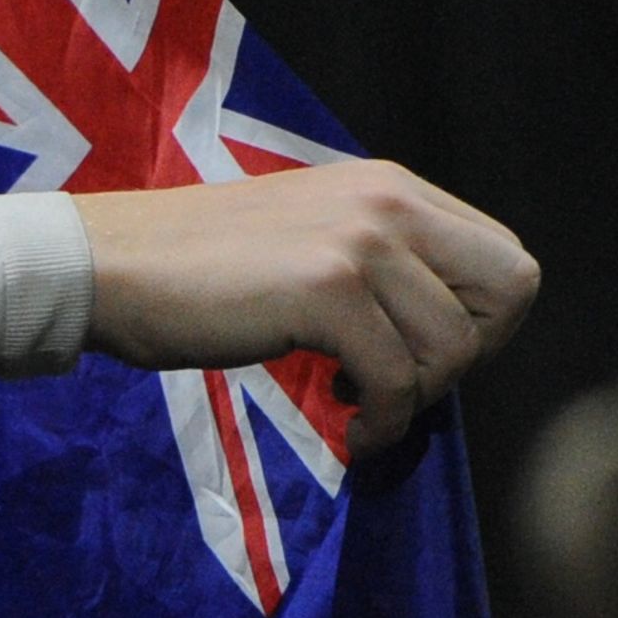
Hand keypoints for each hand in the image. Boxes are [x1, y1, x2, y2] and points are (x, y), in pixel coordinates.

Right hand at [72, 161, 539, 456]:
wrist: (107, 265)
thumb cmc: (195, 269)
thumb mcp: (308, 240)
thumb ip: (379, 262)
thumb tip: (442, 335)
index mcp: (390, 186)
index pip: (506, 257)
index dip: (481, 324)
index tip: (417, 355)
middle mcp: (389, 202)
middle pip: (510, 291)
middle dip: (469, 357)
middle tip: (403, 385)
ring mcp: (360, 242)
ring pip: (453, 348)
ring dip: (413, 401)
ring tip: (358, 409)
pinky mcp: (326, 291)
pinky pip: (398, 382)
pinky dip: (381, 425)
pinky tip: (346, 431)